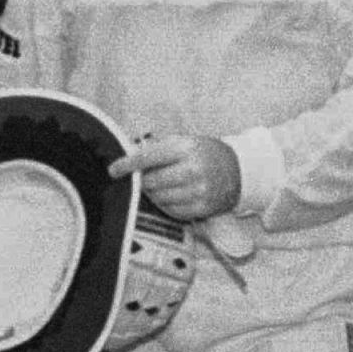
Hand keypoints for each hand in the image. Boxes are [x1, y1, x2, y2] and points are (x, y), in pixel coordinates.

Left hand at [108, 134, 241, 220]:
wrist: (238, 170)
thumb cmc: (206, 153)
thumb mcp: (186, 141)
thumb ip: (158, 147)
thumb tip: (130, 154)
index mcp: (186, 148)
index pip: (149, 157)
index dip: (128, 164)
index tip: (113, 169)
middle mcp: (193, 170)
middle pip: (151, 182)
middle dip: (142, 181)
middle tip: (143, 179)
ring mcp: (198, 191)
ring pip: (159, 198)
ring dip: (153, 194)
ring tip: (160, 186)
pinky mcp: (202, 208)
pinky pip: (171, 211)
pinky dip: (165, 205)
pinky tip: (171, 196)